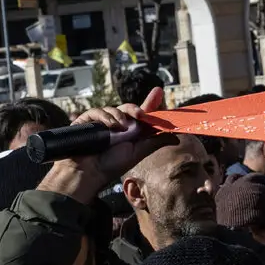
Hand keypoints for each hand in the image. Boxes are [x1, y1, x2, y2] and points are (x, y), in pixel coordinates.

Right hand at [41, 87, 170, 204]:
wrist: (90, 173)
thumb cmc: (112, 164)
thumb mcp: (138, 152)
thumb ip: (155, 142)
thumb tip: (176, 137)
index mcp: (130, 131)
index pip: (142, 114)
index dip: (151, 102)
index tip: (159, 92)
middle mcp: (118, 125)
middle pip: (129, 108)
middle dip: (136, 109)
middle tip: (141, 115)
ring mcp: (103, 122)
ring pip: (114, 108)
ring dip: (120, 115)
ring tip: (121, 127)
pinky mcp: (88, 121)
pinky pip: (97, 111)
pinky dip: (105, 116)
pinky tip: (110, 126)